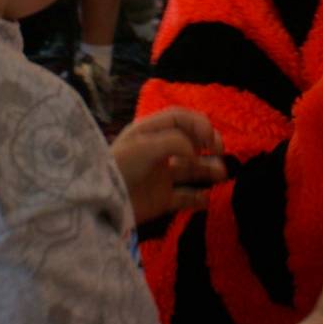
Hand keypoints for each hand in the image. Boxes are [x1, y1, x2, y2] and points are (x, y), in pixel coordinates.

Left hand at [111, 107, 226, 224]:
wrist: (100, 205)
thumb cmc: (121, 167)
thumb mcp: (144, 146)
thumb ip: (175, 141)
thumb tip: (197, 151)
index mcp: (149, 132)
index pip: (179, 119)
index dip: (198, 123)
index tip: (210, 137)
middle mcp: (157, 151)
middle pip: (189, 142)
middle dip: (208, 144)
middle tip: (220, 151)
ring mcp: (160, 176)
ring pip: (191, 169)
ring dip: (208, 169)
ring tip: (222, 174)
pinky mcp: (161, 199)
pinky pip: (186, 197)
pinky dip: (200, 198)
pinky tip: (208, 199)